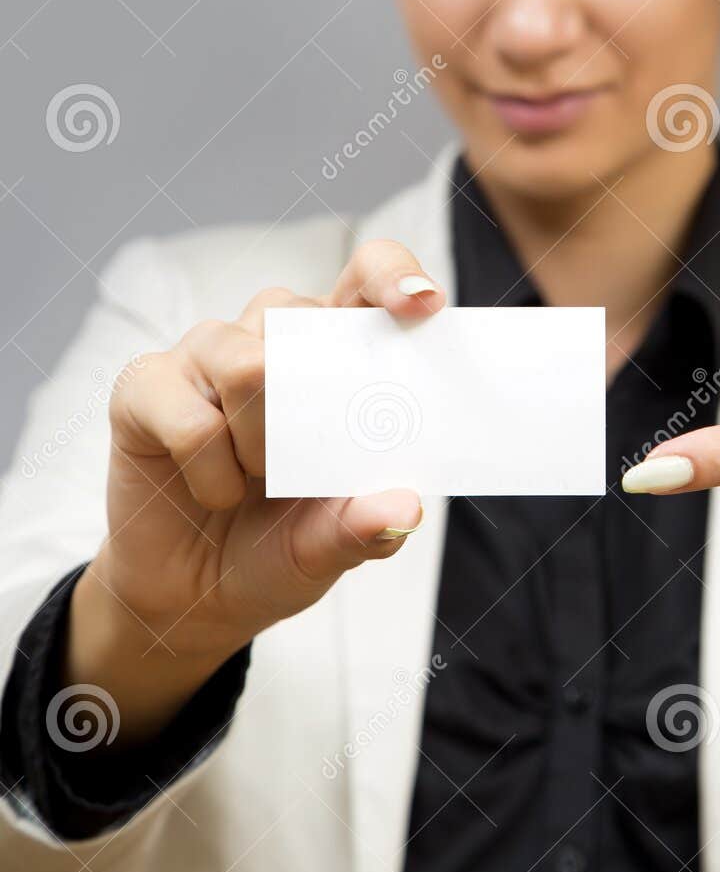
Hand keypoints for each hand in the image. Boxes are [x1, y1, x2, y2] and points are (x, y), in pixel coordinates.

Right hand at [85, 238, 445, 665]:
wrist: (195, 595)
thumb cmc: (278, 546)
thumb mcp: (333, 548)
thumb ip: (368, 527)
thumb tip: (406, 507)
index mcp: (333, 352)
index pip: (367, 276)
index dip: (393, 276)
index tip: (422, 306)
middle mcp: (270, 337)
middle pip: (301, 316)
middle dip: (318, 401)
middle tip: (311, 463)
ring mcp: (206, 354)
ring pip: (247, 365)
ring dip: (260, 444)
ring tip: (258, 479)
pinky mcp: (146, 384)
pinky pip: (190, 416)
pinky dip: (210, 473)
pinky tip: (214, 490)